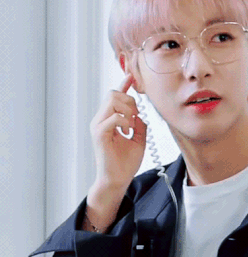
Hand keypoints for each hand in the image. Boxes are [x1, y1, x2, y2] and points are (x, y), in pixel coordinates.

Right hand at [89, 74, 147, 188]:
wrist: (118, 179)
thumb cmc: (126, 162)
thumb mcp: (139, 140)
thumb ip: (139, 125)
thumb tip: (140, 114)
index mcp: (109, 120)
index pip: (115, 97)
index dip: (123, 85)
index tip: (131, 76)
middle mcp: (100, 120)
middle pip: (113, 94)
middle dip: (129, 101)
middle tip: (135, 118)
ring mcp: (98, 126)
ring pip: (112, 101)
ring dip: (127, 110)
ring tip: (130, 126)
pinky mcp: (99, 134)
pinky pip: (113, 117)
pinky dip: (125, 121)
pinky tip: (127, 131)